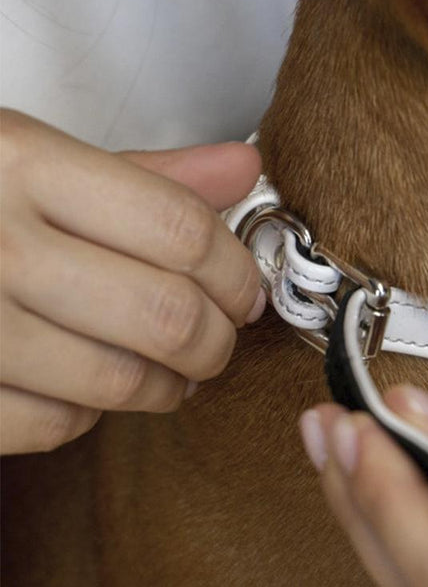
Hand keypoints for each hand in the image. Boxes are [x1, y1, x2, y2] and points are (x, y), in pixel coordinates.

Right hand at [0, 109, 265, 453]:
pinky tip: (89, 387)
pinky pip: (57, 427)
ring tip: (173, 370)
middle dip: (217, 340)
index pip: (181, 231)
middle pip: (167, 316)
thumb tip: (243, 171)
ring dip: (169, 385)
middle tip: (219, 338)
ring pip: (120, 382)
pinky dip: (92, 415)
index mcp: (19, 164)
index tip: (245, 291)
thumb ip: (147, 174)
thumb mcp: (34, 159)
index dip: (235, 271)